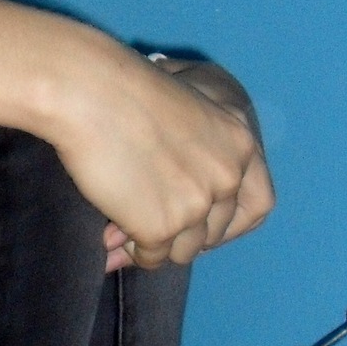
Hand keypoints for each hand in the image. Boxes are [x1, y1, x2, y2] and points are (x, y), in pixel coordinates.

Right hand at [49, 39, 273, 271]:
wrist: (88, 93)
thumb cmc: (124, 88)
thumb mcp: (187, 107)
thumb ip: (199, 147)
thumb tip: (178, 187)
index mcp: (240, 144)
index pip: (257, 205)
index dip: (229, 222)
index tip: (201, 226)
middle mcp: (227, 177)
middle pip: (215, 233)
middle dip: (183, 235)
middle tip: (148, 227)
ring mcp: (196, 204)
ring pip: (184, 252)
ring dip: (155, 245)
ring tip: (121, 233)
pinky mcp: (161, 226)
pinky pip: (150, 257)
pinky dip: (129, 252)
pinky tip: (109, 236)